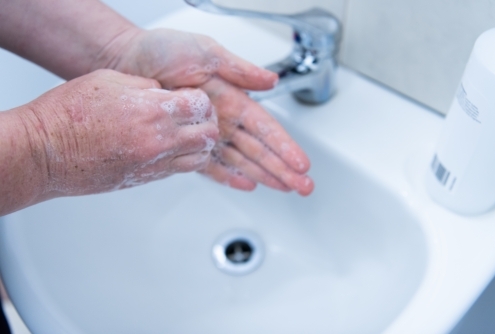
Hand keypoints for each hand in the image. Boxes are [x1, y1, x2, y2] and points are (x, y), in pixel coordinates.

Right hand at [18, 69, 218, 196]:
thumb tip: (164, 92)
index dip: (201, 100)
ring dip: (199, 145)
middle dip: (207, 122)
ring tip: (187, 135)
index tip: (194, 99)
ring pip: (199, 158)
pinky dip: (183, 159)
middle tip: (197, 117)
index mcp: (152, 110)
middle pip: (208, 135)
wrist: (46, 152)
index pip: (201, 105)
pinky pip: (179, 171)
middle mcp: (159, 140)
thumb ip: (145, 85)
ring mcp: (154, 163)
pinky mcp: (145, 179)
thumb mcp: (110, 80)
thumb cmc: (68, 115)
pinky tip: (171, 148)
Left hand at [105, 28, 313, 195]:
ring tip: (286, 189)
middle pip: (260, 149)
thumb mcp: (205, 53)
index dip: (284, 146)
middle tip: (304, 187)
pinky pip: (211, 166)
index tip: (301, 163)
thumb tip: (270, 81)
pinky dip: (229, 177)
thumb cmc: (162, 51)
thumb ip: (238, 70)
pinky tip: (247, 185)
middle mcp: (223, 119)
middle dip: (283, 169)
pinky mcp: (187, 145)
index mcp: (232, 98)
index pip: (265, 127)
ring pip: (242, 161)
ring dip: (265, 176)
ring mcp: (206, 134)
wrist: (127, 62)